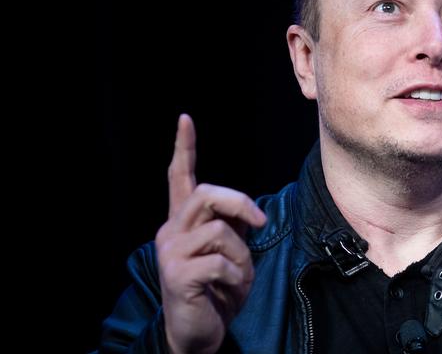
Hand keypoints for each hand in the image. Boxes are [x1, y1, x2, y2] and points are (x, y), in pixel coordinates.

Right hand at [155, 114, 266, 353]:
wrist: (195, 334)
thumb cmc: (215, 290)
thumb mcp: (229, 253)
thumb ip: (231, 226)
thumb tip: (248, 212)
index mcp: (182, 223)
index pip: (179, 177)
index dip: (183, 147)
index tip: (184, 119)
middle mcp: (171, 232)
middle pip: (207, 194)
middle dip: (240, 202)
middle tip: (260, 222)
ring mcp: (171, 253)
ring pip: (219, 229)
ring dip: (242, 254)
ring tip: (238, 275)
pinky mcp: (177, 276)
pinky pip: (221, 262)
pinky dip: (236, 276)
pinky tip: (227, 289)